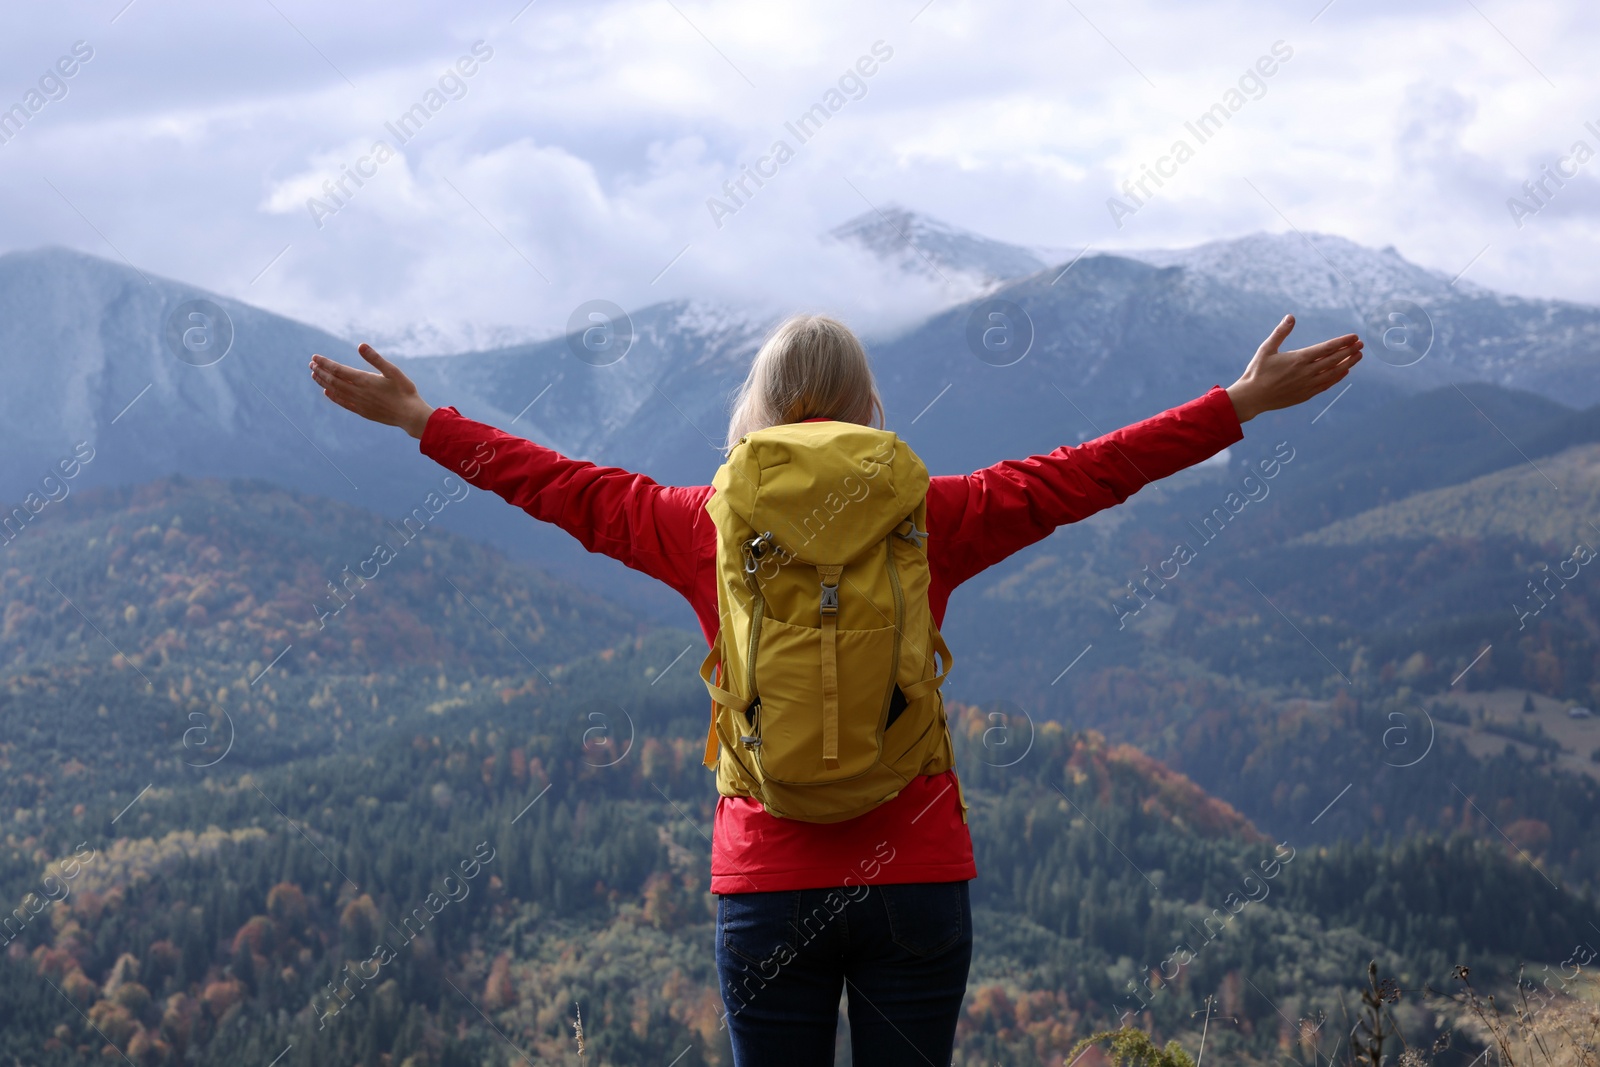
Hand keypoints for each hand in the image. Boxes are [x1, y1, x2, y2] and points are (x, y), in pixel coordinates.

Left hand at [310, 344, 434, 439]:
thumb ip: (375, 358)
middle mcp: (358, 391)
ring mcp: (359, 403)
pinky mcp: (362, 411)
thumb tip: (360, 345)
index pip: (338, 369)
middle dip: (321, 371)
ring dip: (323, 382)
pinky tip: (327, 392)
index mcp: (364, 380)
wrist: (410, 415)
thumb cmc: (405, 391)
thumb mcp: (392, 371)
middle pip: (333, 380)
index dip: (325, 363)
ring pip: (335, 391)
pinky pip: (343, 403)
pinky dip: (333, 397)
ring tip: (314, 375)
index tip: (315, 357)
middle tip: (311, 364)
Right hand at [1226, 315, 1362, 422]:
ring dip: (1348, 364)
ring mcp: (1307, 385)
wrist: (1252, 398)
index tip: (1354, 336)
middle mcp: (1306, 372)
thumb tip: (1291, 316)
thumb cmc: (1257, 372)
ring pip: (1334, 373)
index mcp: (1298, 359)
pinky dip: (1337, 377)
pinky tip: (1344, 372)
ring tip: (1358, 356)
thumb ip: (1280, 332)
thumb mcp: (1266, 349)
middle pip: (1334, 360)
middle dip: (1349, 351)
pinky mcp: (1306, 394)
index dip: (1342, 342)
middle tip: (1361, 344)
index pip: (1327, 348)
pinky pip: (1326, 385)